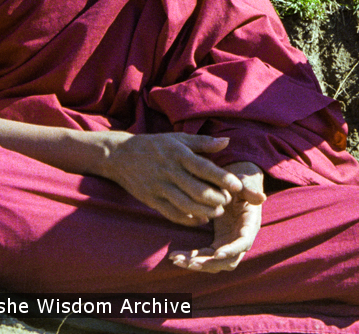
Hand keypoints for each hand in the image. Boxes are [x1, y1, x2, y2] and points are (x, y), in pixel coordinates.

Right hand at [102, 133, 240, 224]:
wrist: (121, 156)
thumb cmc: (156, 146)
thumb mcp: (179, 138)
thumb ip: (204, 143)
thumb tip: (227, 142)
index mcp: (179, 154)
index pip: (204, 168)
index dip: (222, 178)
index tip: (238, 186)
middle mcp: (169, 171)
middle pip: (197, 190)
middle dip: (216, 198)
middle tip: (228, 202)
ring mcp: (159, 188)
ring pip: (185, 205)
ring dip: (204, 211)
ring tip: (218, 212)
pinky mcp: (151, 200)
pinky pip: (171, 214)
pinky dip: (187, 219)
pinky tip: (200, 220)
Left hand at [169, 162, 265, 272]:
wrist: (234, 184)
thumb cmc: (240, 182)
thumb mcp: (245, 183)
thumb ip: (250, 190)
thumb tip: (262, 198)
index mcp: (250, 224)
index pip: (243, 243)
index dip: (232, 250)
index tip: (217, 253)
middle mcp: (240, 239)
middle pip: (228, 261)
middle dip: (210, 263)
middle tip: (191, 262)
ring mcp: (228, 243)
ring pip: (214, 263)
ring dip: (197, 264)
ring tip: (178, 259)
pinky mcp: (217, 243)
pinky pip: (204, 256)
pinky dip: (191, 258)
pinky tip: (175, 256)